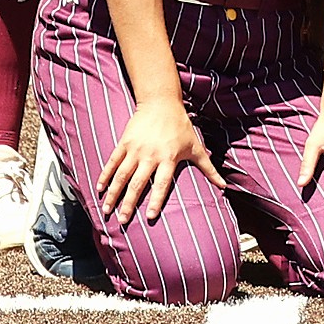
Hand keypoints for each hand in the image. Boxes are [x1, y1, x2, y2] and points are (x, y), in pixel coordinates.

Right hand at [95, 96, 210, 222]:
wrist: (161, 102)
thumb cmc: (181, 126)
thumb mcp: (196, 147)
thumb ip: (208, 169)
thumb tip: (224, 187)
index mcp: (168, 158)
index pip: (161, 184)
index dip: (156, 200)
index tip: (150, 217)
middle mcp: (150, 155)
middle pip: (137, 183)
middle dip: (129, 203)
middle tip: (122, 221)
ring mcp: (135, 149)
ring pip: (121, 175)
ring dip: (113, 194)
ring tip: (106, 210)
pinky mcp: (124, 143)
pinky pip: (112, 162)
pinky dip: (105, 176)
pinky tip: (99, 189)